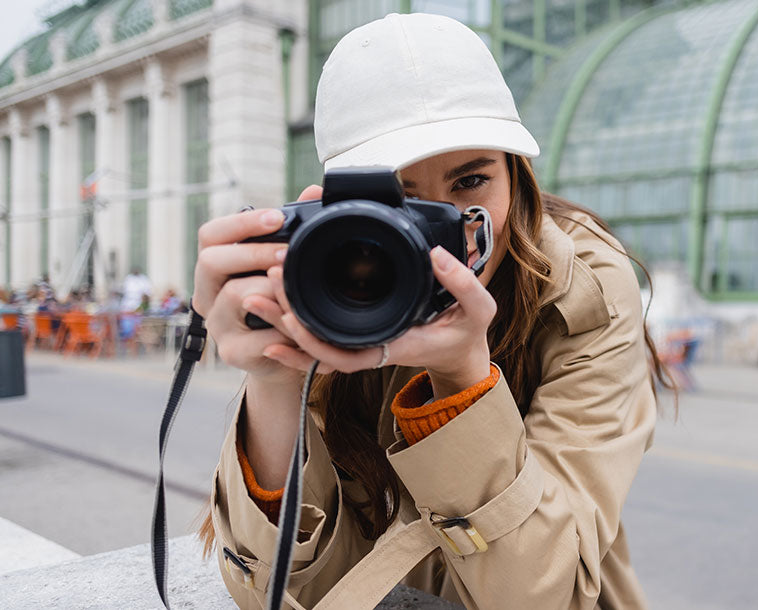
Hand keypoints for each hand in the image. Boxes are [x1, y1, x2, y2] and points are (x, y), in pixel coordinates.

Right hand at [191, 186, 323, 387]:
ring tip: (297, 288)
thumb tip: (314, 191)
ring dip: (272, 289)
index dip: (242, 223)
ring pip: (236, 296)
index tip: (277, 217)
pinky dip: (284, 328)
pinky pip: (258, 337)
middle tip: (288, 253)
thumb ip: (295, 230)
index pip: (211, 235)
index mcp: (217, 268)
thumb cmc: (282, 304)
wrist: (286, 356)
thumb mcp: (286, 268)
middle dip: (254, 253)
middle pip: (210, 261)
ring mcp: (217, 325)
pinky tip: (298, 324)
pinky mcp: (233, 352)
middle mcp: (208, 293)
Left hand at [264, 224, 495, 398]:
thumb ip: (462, 283)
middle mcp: (372, 347)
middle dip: (286, 323)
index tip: (292, 313)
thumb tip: (436, 255)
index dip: (314, 340)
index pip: (345, 353)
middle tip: (261, 290)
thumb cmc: (467, 332)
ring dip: (282, 321)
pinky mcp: (358, 331)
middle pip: (318, 347)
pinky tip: (272, 309)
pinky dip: (293, 327)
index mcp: (395, 345)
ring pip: (314, 340)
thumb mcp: (478, 309)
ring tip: (254, 294)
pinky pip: (320, 334)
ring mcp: (363, 341)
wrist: (461, 349)